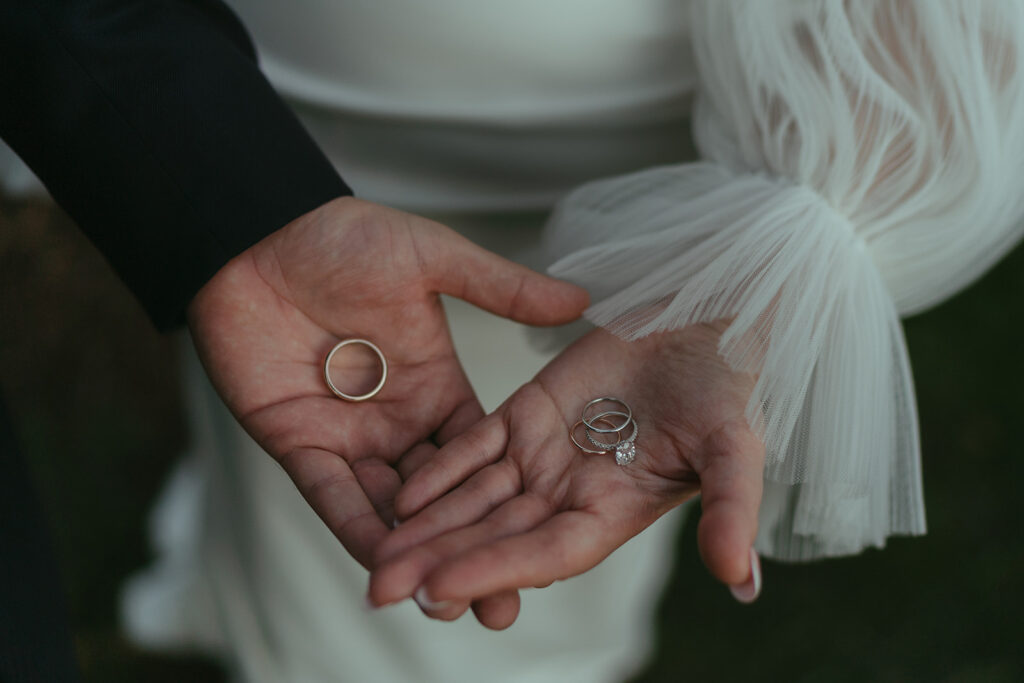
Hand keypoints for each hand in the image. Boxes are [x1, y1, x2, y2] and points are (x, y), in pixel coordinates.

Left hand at [186, 197, 588, 625]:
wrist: (259, 231)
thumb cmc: (345, 235)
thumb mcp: (433, 258)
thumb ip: (502, 288)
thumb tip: (582, 300)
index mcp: (439, 386)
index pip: (483, 456)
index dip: (511, 501)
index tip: (545, 546)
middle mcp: (400, 421)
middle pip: (441, 498)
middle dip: (468, 550)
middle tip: (504, 607)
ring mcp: (351, 436)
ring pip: (388, 508)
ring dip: (414, 555)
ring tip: (447, 607)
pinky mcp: (299, 443)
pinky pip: (333, 495)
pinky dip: (356, 529)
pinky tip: (383, 567)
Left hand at [368, 322, 764, 622]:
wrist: (708, 313)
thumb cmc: (731, 378)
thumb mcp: (734, 441)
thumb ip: (731, 506)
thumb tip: (742, 582)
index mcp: (618, 510)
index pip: (547, 551)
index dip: (496, 570)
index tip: (440, 589)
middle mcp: (573, 493)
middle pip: (497, 536)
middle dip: (439, 563)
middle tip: (380, 589)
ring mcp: (544, 456)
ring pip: (475, 499)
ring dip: (426, 527)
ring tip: (374, 556)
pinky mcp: (524, 415)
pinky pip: (473, 449)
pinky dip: (438, 471)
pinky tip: (397, 493)